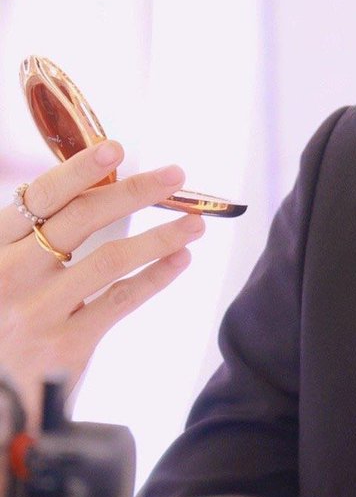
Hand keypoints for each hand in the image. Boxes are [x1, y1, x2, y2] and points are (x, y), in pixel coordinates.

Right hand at [0, 140, 204, 430]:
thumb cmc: (1, 325)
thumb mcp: (1, 273)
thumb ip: (31, 240)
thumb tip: (93, 192)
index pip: (39, 197)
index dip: (78, 170)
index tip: (115, 149)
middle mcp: (11, 276)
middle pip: (80, 219)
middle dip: (134, 191)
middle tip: (175, 175)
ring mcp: (38, 313)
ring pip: (110, 258)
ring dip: (160, 235)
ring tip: (194, 223)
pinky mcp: (65, 347)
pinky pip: (121, 301)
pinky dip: (155, 276)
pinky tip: (179, 260)